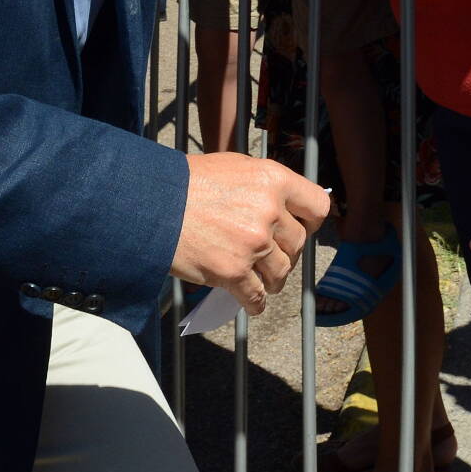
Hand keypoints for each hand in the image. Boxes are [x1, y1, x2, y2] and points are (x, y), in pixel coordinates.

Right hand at [173, 152, 330, 314]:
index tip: (305, 228)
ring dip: (274, 280)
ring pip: (281, 272)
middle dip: (288, 253)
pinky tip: (253, 304)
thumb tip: (283, 206)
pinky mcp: (233, 271)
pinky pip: (256, 295)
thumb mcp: (237, 167)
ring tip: (265, 282)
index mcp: (274, 180)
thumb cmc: (189, 182)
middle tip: (275, 258)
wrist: (152, 203)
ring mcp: (253, 243)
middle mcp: (269, 211)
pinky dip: (256, 303)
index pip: (318, 206)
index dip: (312, 221)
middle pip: (298, 243)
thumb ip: (265, 186)